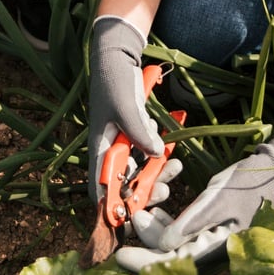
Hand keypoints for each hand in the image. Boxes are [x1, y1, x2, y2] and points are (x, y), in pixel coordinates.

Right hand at [87, 17, 167, 203]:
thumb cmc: (114, 80)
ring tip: (175, 168)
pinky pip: (148, 153)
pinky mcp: (135, 135)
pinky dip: (160, 154)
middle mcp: (109, 151)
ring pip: (140, 170)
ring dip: (157, 173)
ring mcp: (123, 143)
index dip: (111, 206)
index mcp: (98, 148)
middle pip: (124, 183)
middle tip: (163, 190)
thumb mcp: (126, 107)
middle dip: (144, 190)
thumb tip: (156, 155)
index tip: (129, 218)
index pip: (98, 186)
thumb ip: (139, 132)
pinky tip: (168, 145)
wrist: (119, 56)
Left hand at [115, 123, 273, 272]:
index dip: (144, 264)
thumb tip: (162, 245)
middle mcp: (211, 254)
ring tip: (144, 209)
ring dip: (155, 231)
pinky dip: (167, 225)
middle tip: (134, 217)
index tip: (121, 256)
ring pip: (172, 248)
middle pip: (169, 260)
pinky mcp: (208, 235)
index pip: (174, 266)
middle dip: (147, 241)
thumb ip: (191, 223)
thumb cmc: (250, 183)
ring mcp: (210, 246)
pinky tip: (158, 208)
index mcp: (217, 250)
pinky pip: (180, 237)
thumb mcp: (218, 198)